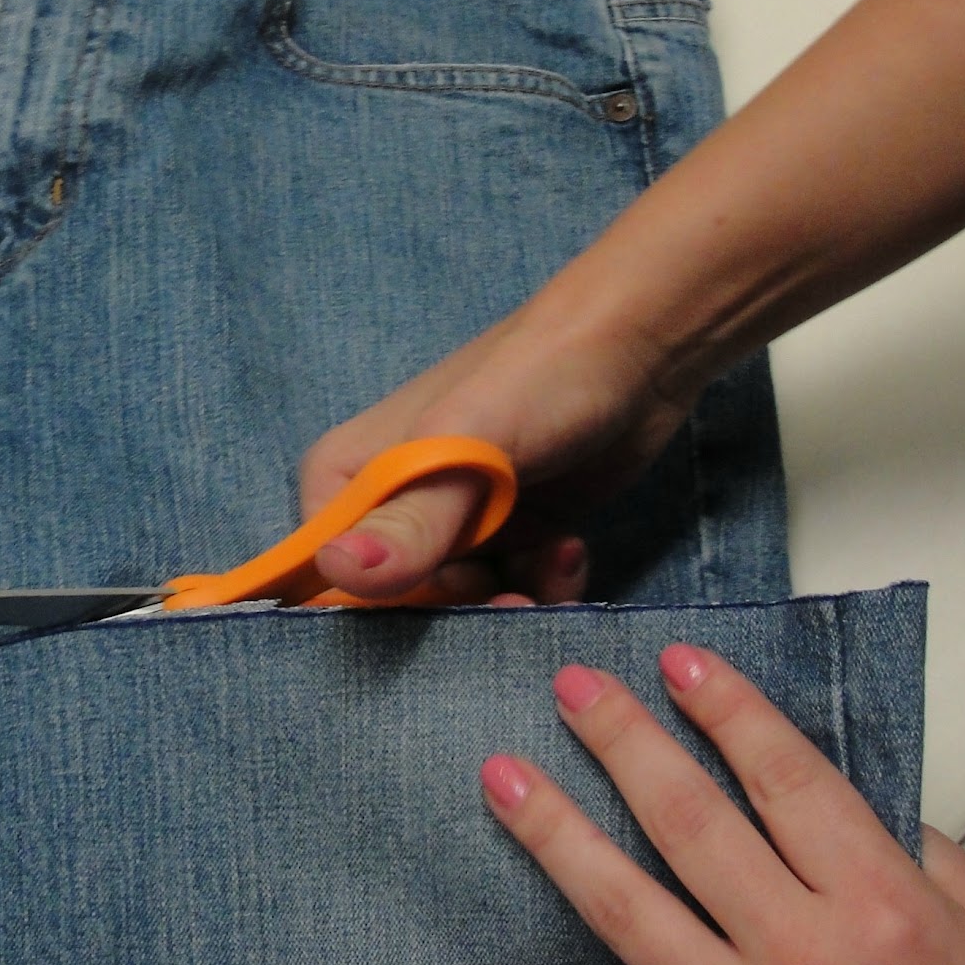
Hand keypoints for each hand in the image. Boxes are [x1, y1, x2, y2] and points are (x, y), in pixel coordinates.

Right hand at [301, 300, 698, 602]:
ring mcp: (447, 526)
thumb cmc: (532, 382)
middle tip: (515, 598)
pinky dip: (540, 589)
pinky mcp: (503, 537)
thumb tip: (338, 568)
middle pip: (399, 608)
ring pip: (461, 610)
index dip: (386, 609)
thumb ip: (409, 520)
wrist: (633, 351)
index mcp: (343, 482)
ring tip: (555, 564)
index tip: (450, 598)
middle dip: (463, 612)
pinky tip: (568, 550)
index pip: (330, 584)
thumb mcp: (466, 448)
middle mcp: (385, 511)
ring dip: (513, 605)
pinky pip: (505, 596)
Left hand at [437, 647, 964, 964]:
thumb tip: (852, 792)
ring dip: (555, 838)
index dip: (725, 708)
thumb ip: (930, 851)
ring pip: (626, 913)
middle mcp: (802, 960)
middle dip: (622, 741)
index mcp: (880, 907)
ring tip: (500, 778)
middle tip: (571, 685)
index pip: (782, 777)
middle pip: (688, 825)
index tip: (678, 661)